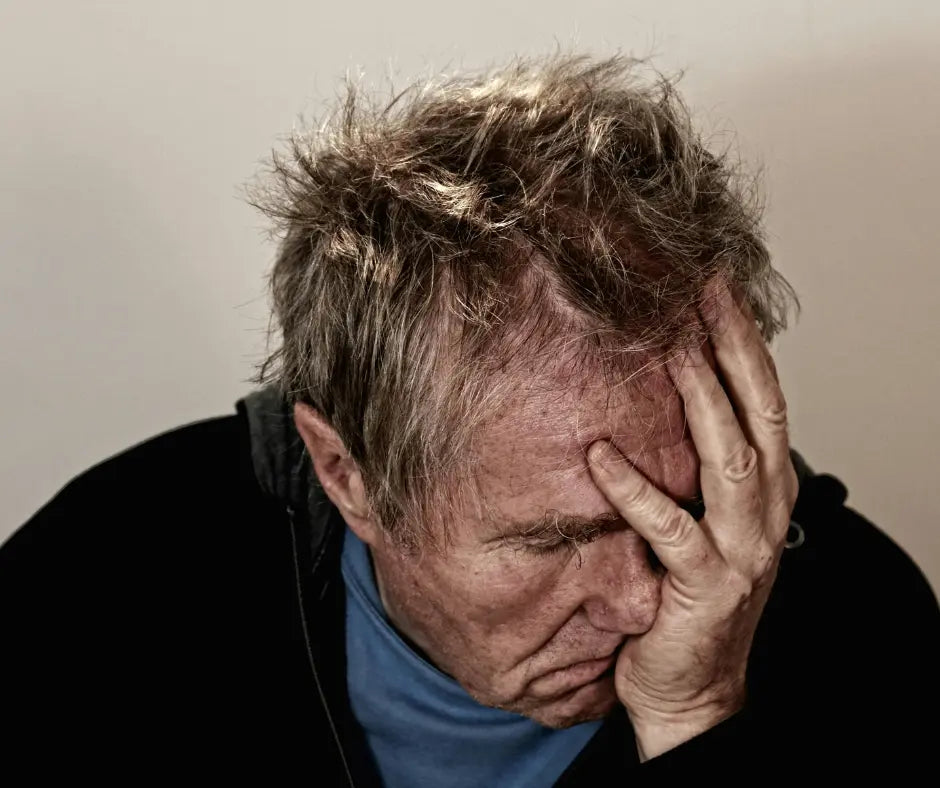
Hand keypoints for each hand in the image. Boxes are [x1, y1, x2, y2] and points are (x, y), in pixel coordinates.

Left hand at [587, 276, 798, 761]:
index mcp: (766, 487)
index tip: (713, 286)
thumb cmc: (689, 597)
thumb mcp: (703, 518)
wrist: (692, 687)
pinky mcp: (705, 585)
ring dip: (700, 397)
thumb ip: (694, 463)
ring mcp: (741, 547)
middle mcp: (765, 509)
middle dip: (730, 345)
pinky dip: (635, 489)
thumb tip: (657, 395)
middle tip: (698, 290)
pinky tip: (600, 455)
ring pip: (729, 456)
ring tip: (668, 347)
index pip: (763, 396)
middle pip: (757, 410)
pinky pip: (670, 527)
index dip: (742, 339)